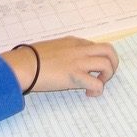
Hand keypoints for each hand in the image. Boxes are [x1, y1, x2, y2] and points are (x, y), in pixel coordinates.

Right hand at [3, 37, 118, 96]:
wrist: (23, 65)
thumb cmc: (30, 58)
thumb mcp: (51, 48)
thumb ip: (62, 52)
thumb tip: (64, 61)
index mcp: (74, 42)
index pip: (96, 46)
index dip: (99, 58)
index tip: (92, 69)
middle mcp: (80, 50)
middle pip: (109, 50)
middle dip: (113, 63)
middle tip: (105, 75)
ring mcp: (79, 62)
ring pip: (107, 65)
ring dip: (107, 76)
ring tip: (97, 84)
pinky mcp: (75, 76)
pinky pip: (97, 83)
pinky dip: (97, 90)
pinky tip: (88, 93)